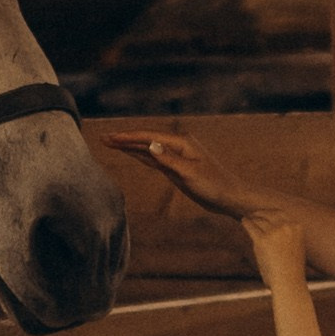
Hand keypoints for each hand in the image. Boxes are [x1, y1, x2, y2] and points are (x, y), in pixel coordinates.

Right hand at [105, 131, 257, 220]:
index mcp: (181, 143)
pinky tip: (131, 153)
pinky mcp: (177, 168)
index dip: (128, 137)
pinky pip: (154, 159)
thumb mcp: (190, 173)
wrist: (230, 197)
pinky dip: (141, 156)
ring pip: (148, 149)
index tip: (111, 137)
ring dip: (131, 146)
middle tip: (104, 138)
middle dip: (125, 139)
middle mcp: (177, 146)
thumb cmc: (214, 185)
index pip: (149, 138)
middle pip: (146, 140)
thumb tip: (150, 144)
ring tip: (112, 143)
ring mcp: (176, 157)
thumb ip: (169, 159)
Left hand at [241, 206, 307, 284]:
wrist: (289, 280)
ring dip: (253, 218)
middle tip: (254, 214)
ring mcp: (274, 232)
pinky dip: (246, 222)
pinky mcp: (262, 239)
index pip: (281, 214)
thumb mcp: (295, 248)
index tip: (265, 214)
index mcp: (297, 227)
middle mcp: (286, 226)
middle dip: (261, 213)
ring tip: (248, 218)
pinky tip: (244, 221)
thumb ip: (287, 237)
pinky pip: (251, 226)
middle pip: (269, 214)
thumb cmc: (292, 270)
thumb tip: (274, 230)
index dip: (271, 213)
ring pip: (259, 220)